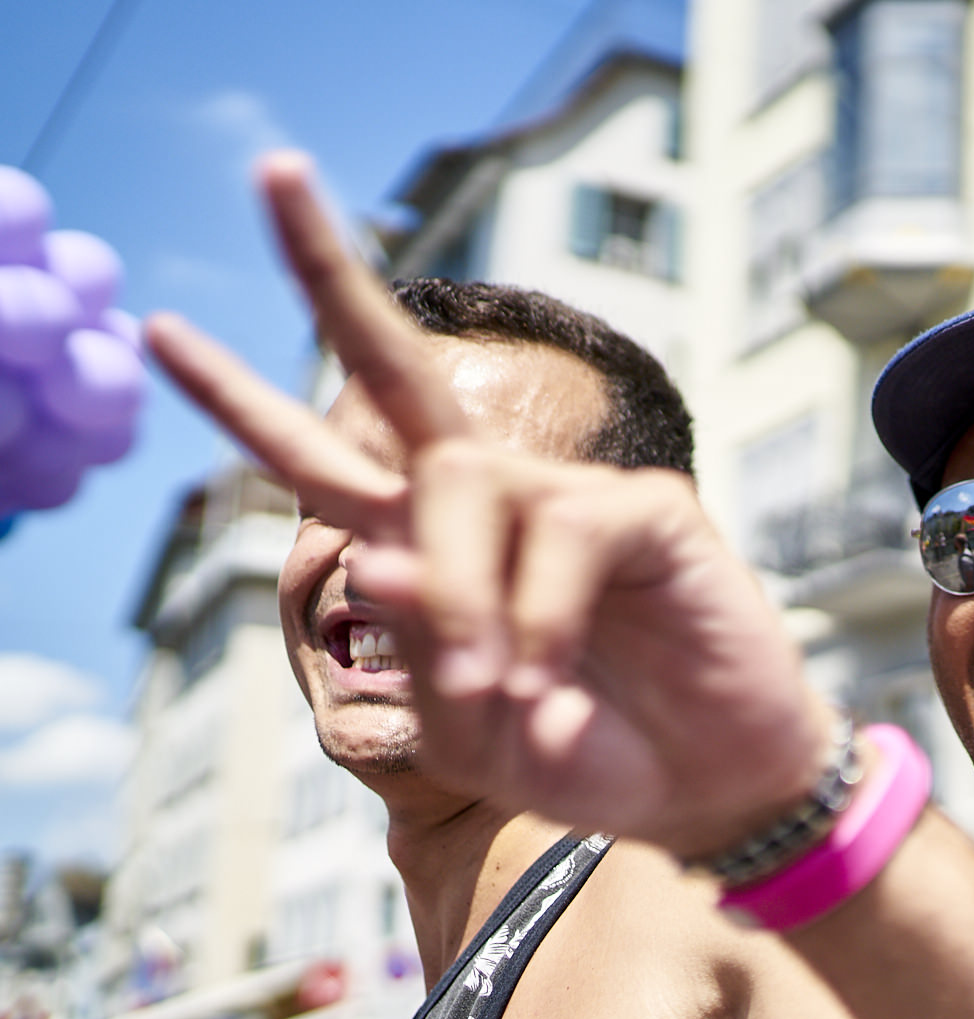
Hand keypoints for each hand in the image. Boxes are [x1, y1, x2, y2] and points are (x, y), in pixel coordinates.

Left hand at [145, 153, 832, 856]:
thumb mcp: (475, 732)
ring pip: (463, 485)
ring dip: (456, 595)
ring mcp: (572, 497)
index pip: (328, 460)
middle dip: (324, 272)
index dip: (245, 402)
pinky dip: (540, 622)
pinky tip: (548, 685)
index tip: (160, 330)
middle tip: (275, 169)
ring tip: (494, 694)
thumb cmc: (588, 754)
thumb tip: (369, 559)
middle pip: (396, 372)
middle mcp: (494, 503)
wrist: (708, 789)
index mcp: (432, 551)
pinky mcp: (648, 511)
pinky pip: (564, 537)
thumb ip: (419, 655)